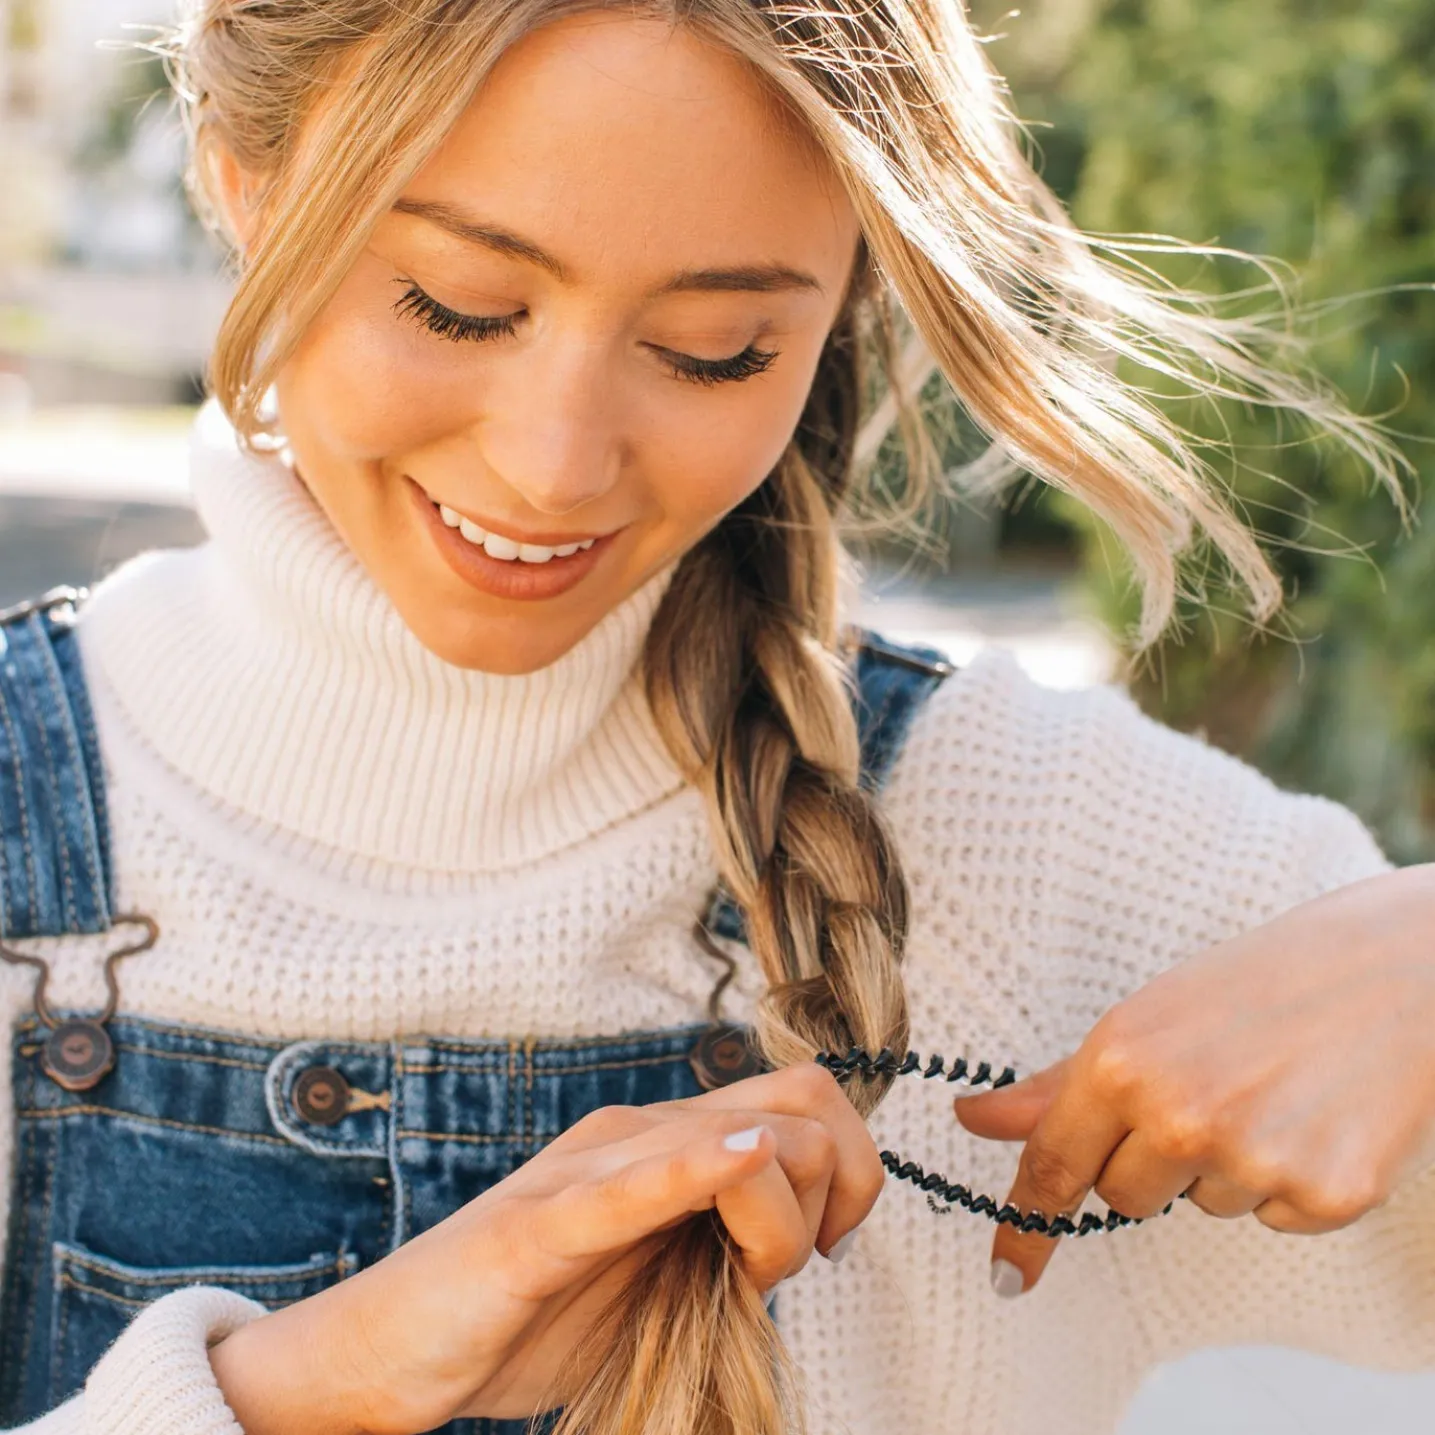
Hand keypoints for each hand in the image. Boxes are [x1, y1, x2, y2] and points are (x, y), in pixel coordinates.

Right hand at [209, 1062, 881, 1434]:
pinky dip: (697, 1170)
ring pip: (737, 1142)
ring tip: (749, 1275)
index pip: (807, 1095)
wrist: (399, 1353)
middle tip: (797, 1265)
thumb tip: (813, 1231)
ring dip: (781, 1218)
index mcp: (667, 1140)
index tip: (828, 1244)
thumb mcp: (660, 1273)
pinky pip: (630, 1187)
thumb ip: (725, 1239)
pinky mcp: (540, 1227)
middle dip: (835, 1188)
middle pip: (799, 1104)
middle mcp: (635, 1133)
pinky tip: (740, 1163)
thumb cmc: (531, 1315)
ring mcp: (588, 1171)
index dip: (853, 1169)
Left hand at [952, 864, 1434, 1295]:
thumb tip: (976, 1117)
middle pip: (1121, 1198)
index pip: (1053, 1167)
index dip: (1025, 1226)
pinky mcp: (1326, 1195)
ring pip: (1200, 1204)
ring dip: (1222, 1164)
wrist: (1396, 972)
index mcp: (1121, 1062)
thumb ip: (1059, 1085)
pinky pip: (1271, 1218)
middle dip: (1146, 1162)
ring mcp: (1254, 1159)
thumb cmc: (1259, 984)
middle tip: (1202, 1092)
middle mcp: (1180, 1116)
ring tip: (1267, 1090)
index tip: (1008, 1276)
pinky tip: (1311, 1117)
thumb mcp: (1145, 1017)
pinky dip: (1285, 1181)